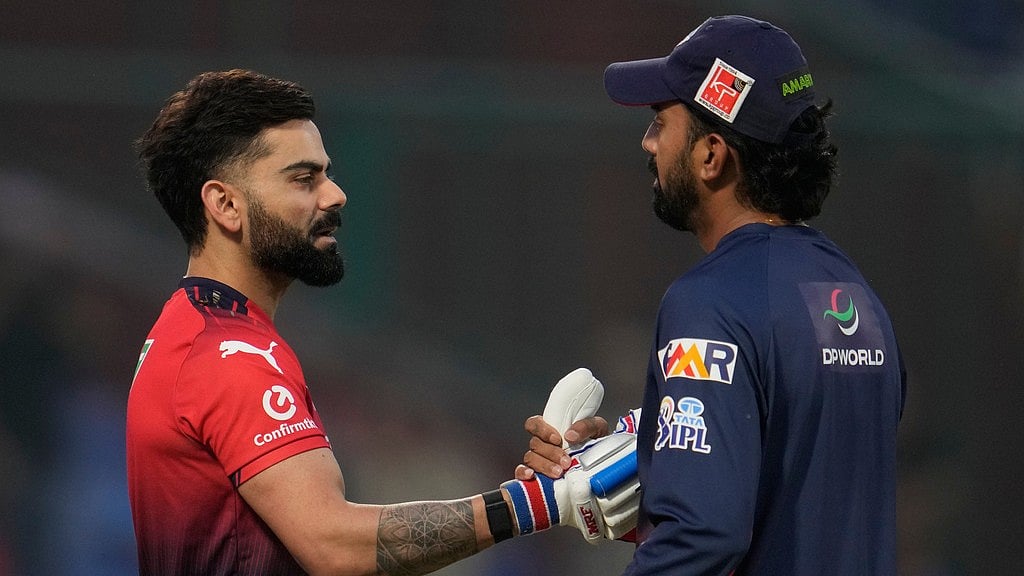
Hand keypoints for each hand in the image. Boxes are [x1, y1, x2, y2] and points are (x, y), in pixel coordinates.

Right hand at [503, 430, 638, 541]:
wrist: (604, 468)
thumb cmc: (597, 445)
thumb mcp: (598, 429)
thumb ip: (586, 426)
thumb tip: (571, 435)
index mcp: (553, 431)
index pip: (535, 424)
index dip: (541, 429)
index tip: (557, 438)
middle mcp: (543, 445)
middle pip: (535, 444)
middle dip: (551, 453)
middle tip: (565, 462)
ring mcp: (538, 461)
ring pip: (530, 458)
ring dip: (544, 465)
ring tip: (559, 473)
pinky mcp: (536, 477)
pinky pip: (520, 473)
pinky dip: (523, 473)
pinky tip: (532, 476)